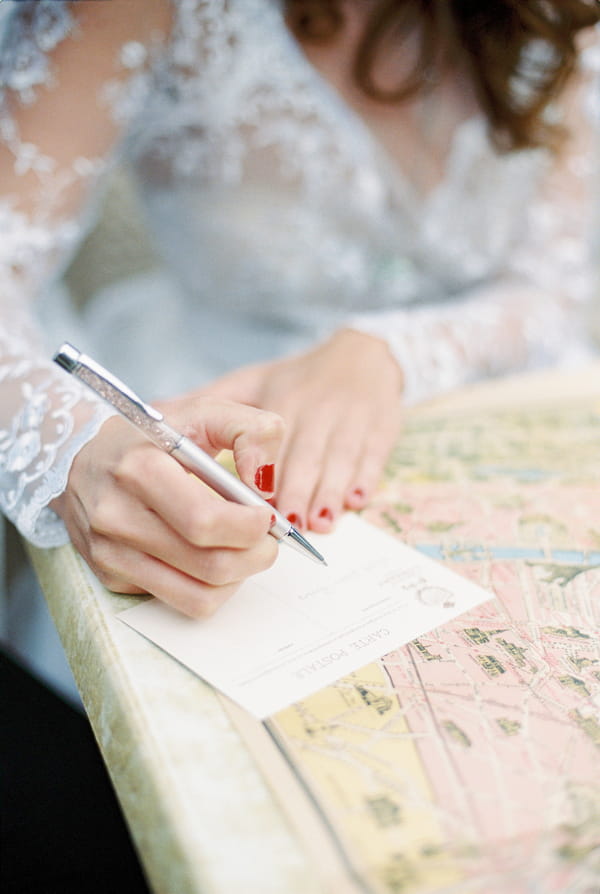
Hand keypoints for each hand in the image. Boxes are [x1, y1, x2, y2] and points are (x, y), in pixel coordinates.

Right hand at [52, 397, 283, 617]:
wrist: (80, 457)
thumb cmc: (151, 437)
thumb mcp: (204, 411)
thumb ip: (252, 431)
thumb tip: (266, 482)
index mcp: (139, 469)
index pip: (205, 521)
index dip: (250, 526)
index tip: (266, 515)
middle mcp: (117, 516)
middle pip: (209, 565)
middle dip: (255, 556)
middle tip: (267, 539)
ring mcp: (111, 553)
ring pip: (199, 596)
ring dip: (238, 577)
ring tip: (243, 549)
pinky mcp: (111, 577)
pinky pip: (180, 601)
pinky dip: (210, 586)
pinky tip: (209, 555)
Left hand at [204, 329, 402, 532]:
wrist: (362, 355)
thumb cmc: (298, 379)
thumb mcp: (252, 381)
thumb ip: (212, 404)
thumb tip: (156, 414)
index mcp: (283, 397)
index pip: (271, 437)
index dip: (263, 469)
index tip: (254, 499)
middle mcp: (319, 406)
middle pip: (307, 452)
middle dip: (297, 489)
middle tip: (287, 524)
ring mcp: (354, 417)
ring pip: (340, 457)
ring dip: (330, 491)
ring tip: (319, 522)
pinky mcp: (383, 427)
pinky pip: (374, 454)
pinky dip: (365, 478)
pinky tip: (355, 501)